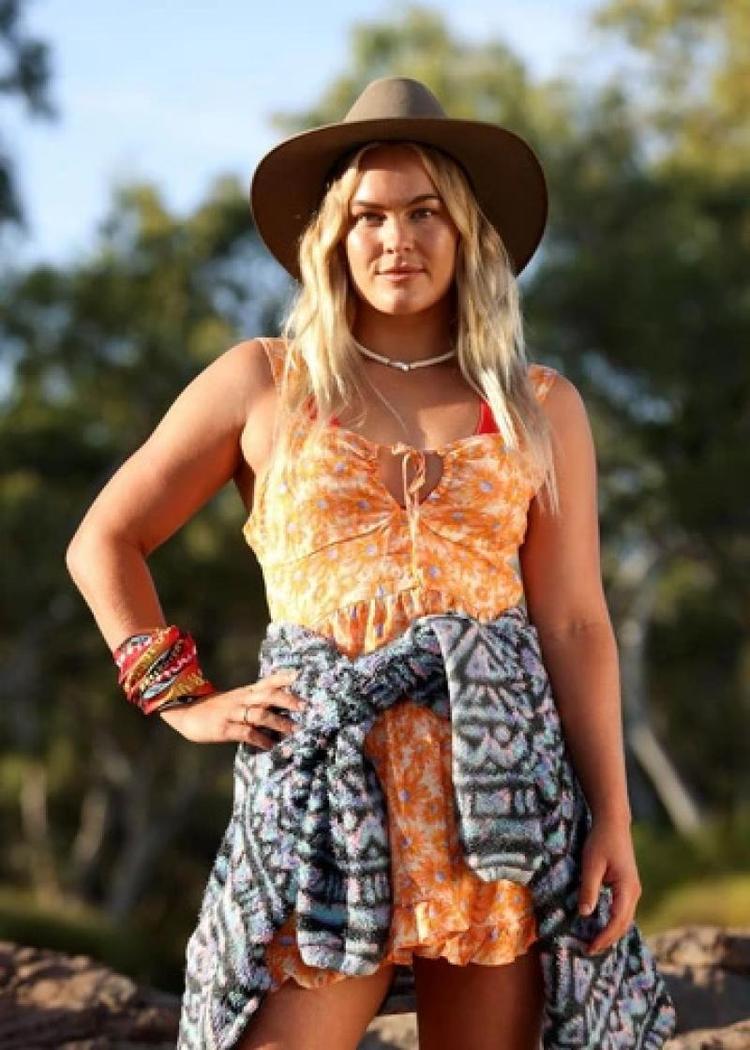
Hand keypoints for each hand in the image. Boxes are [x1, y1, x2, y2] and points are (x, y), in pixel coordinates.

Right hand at [158, 669, 304, 746]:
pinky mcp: (223, 728)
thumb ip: (256, 702)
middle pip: (268, 695)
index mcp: (246, 692)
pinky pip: (246, 733)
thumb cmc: (216, 708)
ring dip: (279, 722)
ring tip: (294, 730)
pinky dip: (260, 739)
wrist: (184, 712)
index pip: (268, 681)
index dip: (285, 678)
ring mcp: (232, 713)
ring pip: (260, 714)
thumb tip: (282, 710)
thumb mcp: (236, 699)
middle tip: (305, 707)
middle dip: (288, 700)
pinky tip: (270, 745)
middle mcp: (241, 699)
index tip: (302, 676)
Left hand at [577, 815, 641, 955]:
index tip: (590, 947)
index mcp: (627, 888)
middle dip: (608, 940)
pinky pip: (622, 911)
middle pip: (623, 924)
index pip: (617, 921)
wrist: (613, 823)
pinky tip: (601, 926)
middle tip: (588, 951)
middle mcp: (634, 892)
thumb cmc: (601, 841)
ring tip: (594, 943)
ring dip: (611, 932)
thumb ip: (589, 889)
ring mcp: (633, 890)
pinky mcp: (628, 887)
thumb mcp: (591, 864)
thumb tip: (584, 914)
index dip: (604, 937)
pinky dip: (613, 922)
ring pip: (624, 919)